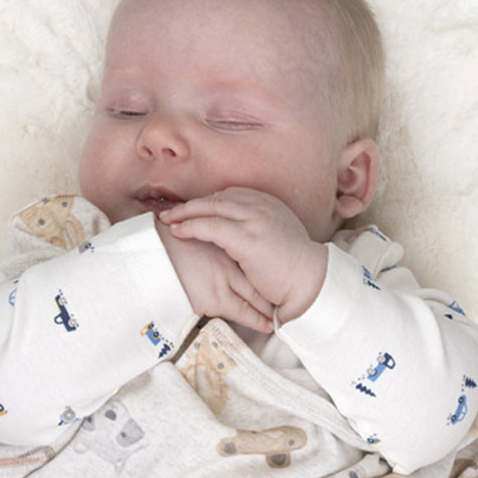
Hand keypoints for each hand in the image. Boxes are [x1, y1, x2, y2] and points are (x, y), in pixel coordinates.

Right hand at [154, 222, 274, 332]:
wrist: (147, 255)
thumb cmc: (160, 246)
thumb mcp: (186, 239)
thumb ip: (204, 248)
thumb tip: (209, 256)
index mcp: (221, 243)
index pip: (251, 255)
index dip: (267, 266)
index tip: (282, 275)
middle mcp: (227, 260)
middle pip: (260, 275)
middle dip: (277, 287)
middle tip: (294, 297)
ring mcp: (224, 280)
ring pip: (256, 295)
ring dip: (271, 306)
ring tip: (285, 316)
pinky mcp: (216, 299)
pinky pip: (243, 313)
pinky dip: (258, 320)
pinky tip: (269, 327)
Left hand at [160, 189, 327, 322]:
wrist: (310, 282)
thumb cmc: (293, 269)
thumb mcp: (277, 238)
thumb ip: (260, 229)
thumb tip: (241, 237)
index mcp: (269, 204)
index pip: (230, 195)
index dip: (208, 203)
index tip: (192, 211)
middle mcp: (261, 205)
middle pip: (217, 197)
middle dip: (191, 205)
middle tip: (171, 213)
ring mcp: (253, 218)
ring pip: (210, 208)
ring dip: (185, 213)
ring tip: (168, 221)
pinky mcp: (245, 237)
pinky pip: (210, 226)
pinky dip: (191, 227)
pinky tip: (178, 232)